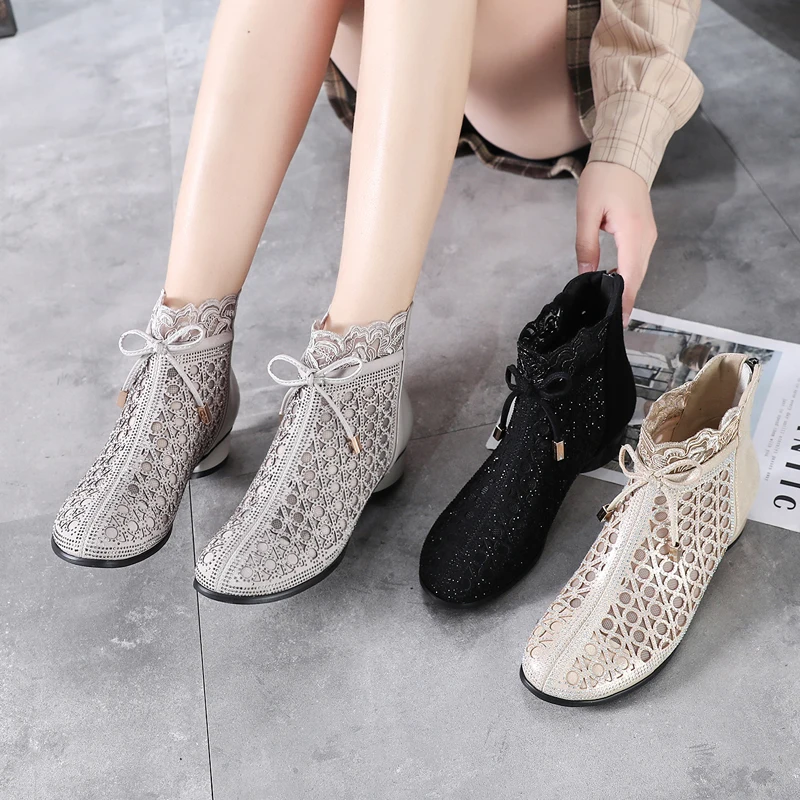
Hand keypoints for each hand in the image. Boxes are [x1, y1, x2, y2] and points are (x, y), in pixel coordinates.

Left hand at [575, 161, 656, 325]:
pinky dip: (627, 275)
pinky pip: (637, 262)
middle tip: (607, 322)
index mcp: (634, 233)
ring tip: (607, 307)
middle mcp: (647, 238)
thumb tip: (585, 273)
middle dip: (624, 300)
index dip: (623, 301)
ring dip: (625, 289)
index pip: (630, 276)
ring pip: (638, 271)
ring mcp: (648, 237)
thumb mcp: (587, 212)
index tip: (616, 321)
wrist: (625, 155)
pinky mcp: (644, 235)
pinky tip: (612, 282)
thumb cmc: (605, 178)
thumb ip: (586, 246)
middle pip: (637, 278)